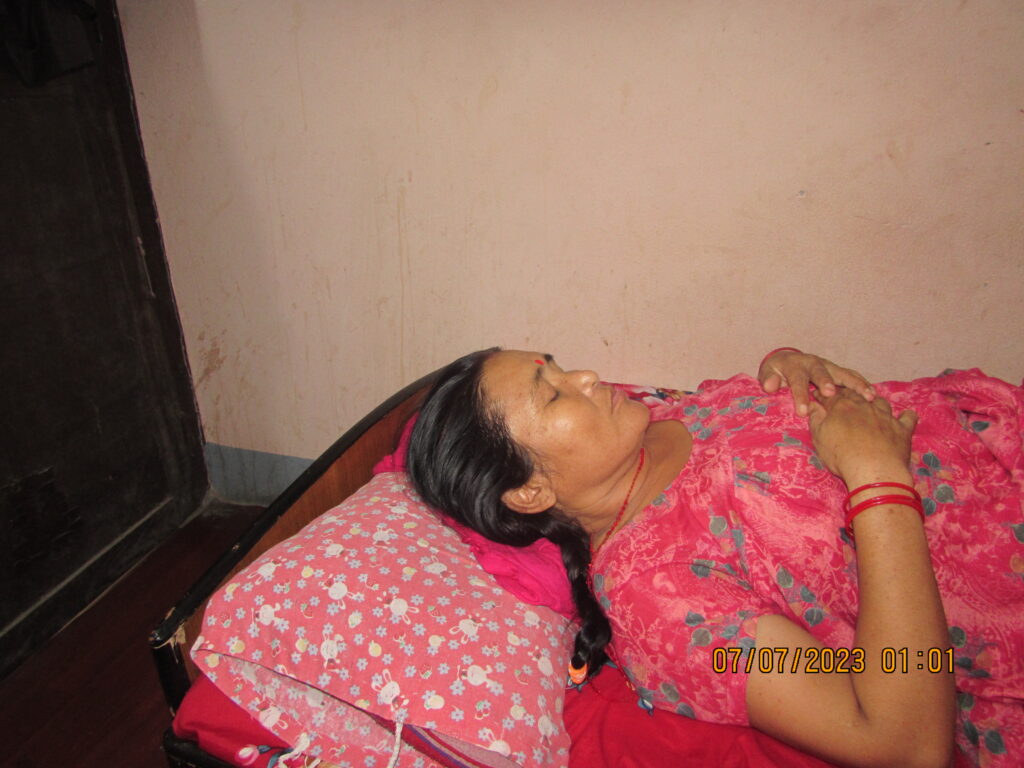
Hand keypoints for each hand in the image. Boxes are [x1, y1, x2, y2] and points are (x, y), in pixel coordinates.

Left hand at [759, 350, 874, 416]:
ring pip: (842, 373)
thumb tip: (769, 385)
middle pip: (822, 372)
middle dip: (827, 382)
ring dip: (855, 384)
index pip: (797, 380)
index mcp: (796, 366)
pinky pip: (852, 376)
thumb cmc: (777, 372)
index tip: (803, 411)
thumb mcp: (768, 373)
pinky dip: (863, 384)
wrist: (786, 361)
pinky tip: (873, 396)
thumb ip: (768, 378)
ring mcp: (828, 366)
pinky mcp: (838, 371)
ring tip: (867, 396)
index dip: (800, 395)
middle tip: (831, 394)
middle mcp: (814, 363)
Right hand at [807, 389, 916, 486]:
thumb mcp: (819, 438)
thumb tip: (812, 405)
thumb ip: (816, 419)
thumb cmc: (841, 456)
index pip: (829, 395)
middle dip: (846, 393)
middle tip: (842, 397)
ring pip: (880, 401)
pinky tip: (906, 415)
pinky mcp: (902, 428)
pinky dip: (906, 416)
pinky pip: (908, 418)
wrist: (873, 470)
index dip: (823, 395)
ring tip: (871, 405)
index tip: (819, 396)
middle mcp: (864, 406)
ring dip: (874, 401)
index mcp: (841, 407)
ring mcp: (885, 416)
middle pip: (854, 394)